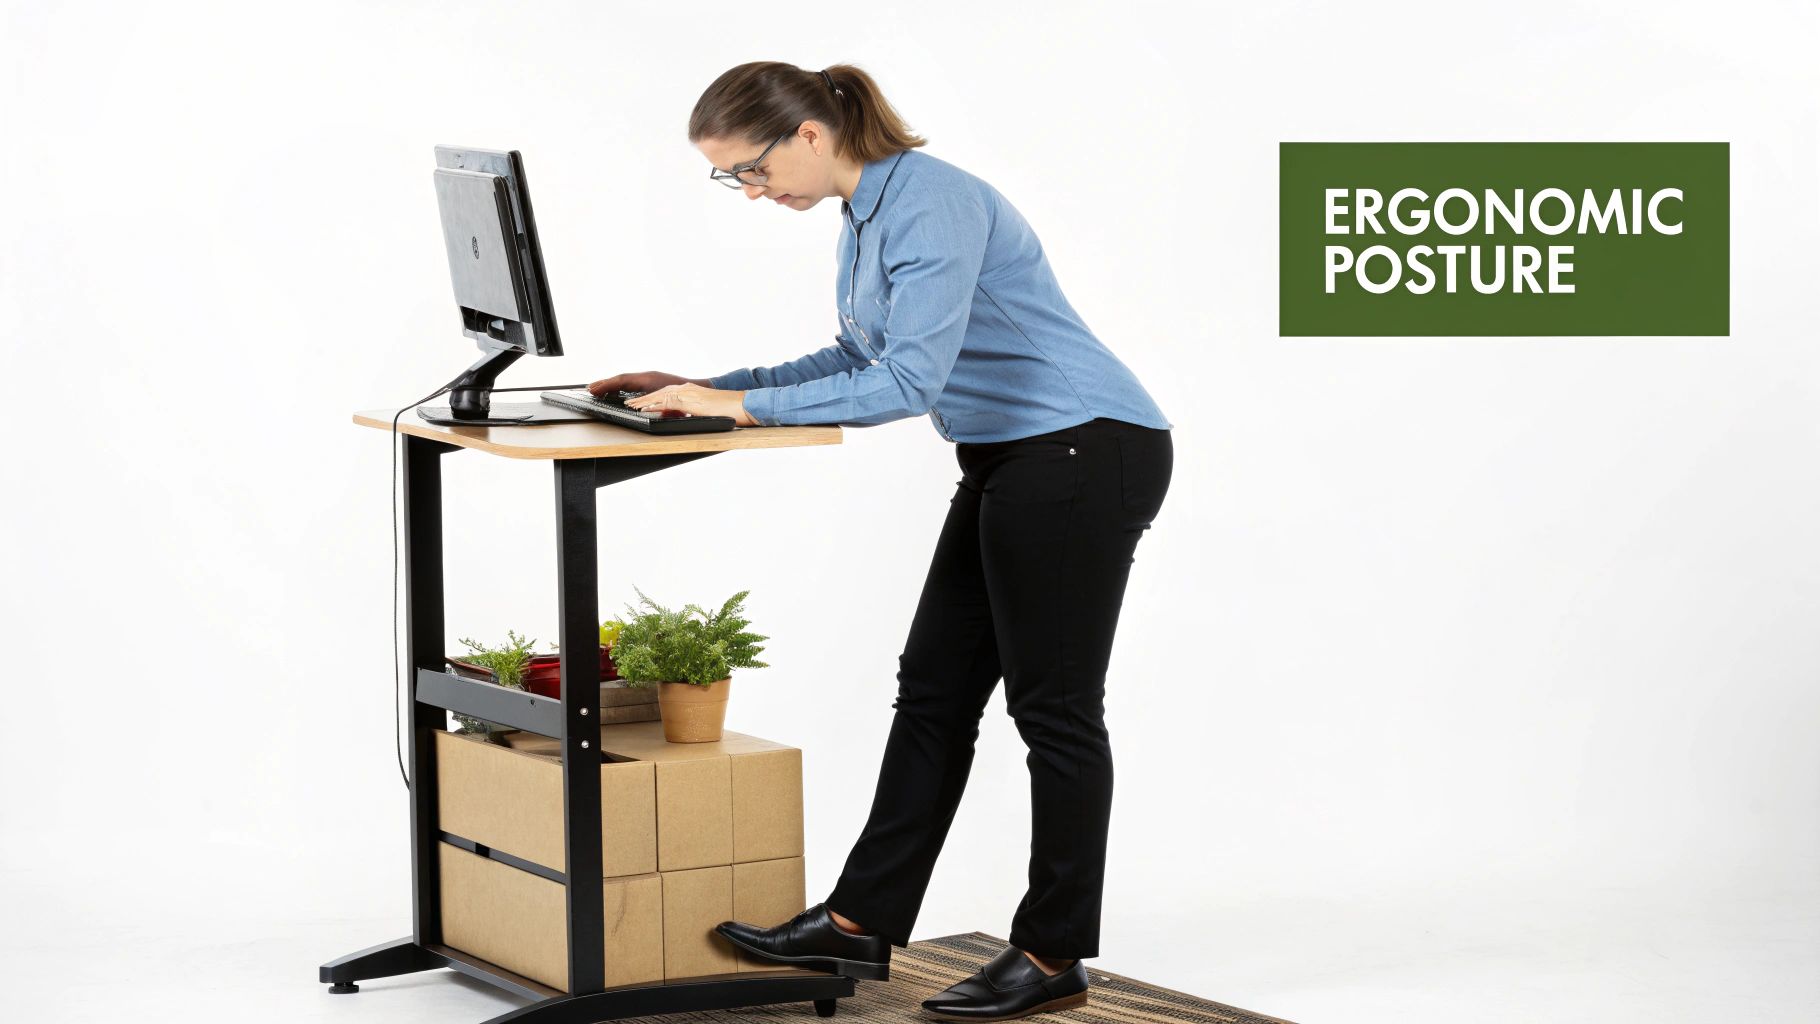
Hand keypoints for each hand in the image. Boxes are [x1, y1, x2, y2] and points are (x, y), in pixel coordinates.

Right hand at [586, 371, 698, 396]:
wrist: (702, 389)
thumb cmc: (688, 397)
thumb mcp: (671, 401)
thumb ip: (653, 403)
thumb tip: (638, 407)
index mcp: (649, 379)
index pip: (623, 380)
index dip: (607, 385)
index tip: (594, 389)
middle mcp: (648, 377)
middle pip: (621, 379)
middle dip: (604, 384)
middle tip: (589, 389)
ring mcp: (649, 379)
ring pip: (626, 380)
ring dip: (611, 384)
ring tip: (597, 389)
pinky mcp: (652, 383)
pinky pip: (631, 383)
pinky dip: (620, 386)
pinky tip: (615, 391)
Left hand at [625, 382, 759, 426]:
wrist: (741, 405)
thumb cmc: (728, 410)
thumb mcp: (706, 410)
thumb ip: (692, 411)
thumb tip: (683, 416)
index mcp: (691, 391)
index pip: (666, 393)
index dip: (651, 398)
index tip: (640, 403)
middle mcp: (687, 389)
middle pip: (659, 392)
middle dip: (644, 398)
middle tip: (630, 403)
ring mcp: (688, 393)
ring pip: (660, 396)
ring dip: (644, 401)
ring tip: (632, 406)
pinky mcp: (690, 400)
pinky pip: (667, 402)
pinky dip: (654, 406)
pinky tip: (645, 409)